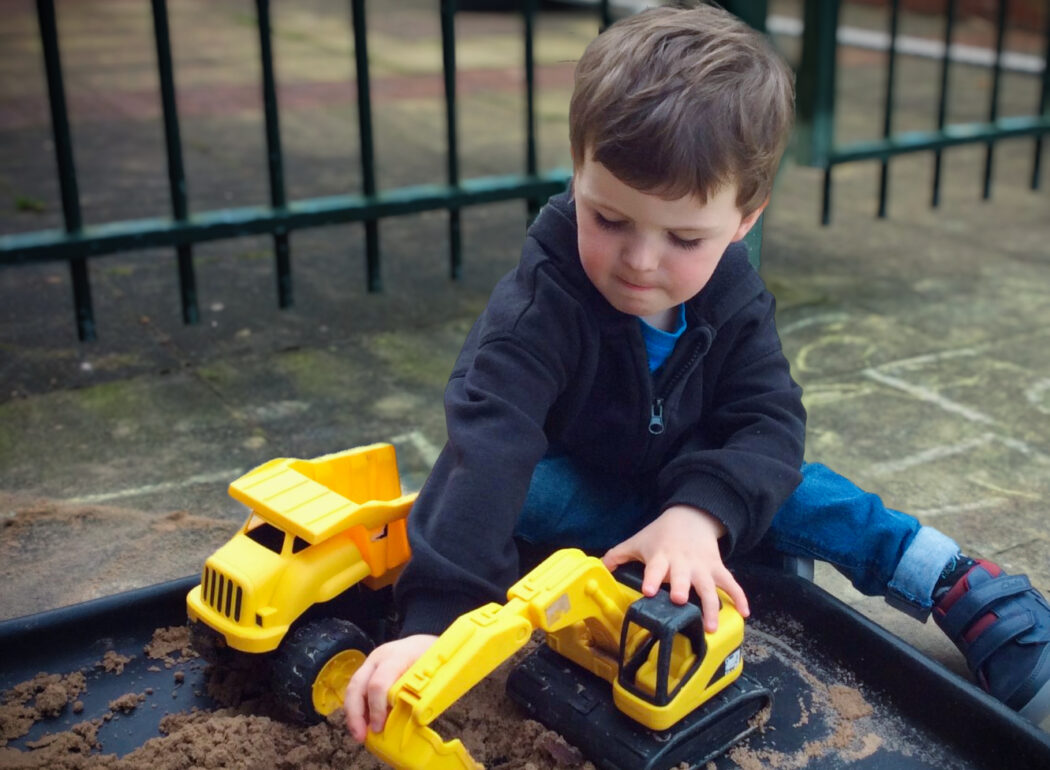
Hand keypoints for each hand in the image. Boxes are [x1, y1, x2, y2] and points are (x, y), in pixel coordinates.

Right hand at [344, 634, 437, 741]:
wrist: (421, 642)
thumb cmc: (428, 657)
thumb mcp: (432, 670)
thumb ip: (424, 692)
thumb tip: (416, 718)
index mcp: (397, 657)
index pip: (379, 683)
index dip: (376, 708)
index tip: (379, 728)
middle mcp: (378, 658)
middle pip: (357, 685)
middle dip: (355, 714)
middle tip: (360, 736)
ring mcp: (370, 663)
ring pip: (353, 688)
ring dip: (354, 714)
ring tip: (360, 735)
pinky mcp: (367, 671)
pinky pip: (357, 691)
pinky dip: (358, 709)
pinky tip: (364, 724)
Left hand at [601, 505, 748, 631]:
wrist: (691, 517)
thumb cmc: (660, 534)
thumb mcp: (638, 541)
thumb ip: (618, 556)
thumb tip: (598, 569)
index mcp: (661, 557)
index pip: (655, 568)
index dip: (653, 579)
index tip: (649, 591)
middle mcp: (682, 563)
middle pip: (684, 577)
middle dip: (682, 588)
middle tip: (680, 601)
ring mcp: (702, 567)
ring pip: (709, 587)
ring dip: (711, 606)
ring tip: (711, 626)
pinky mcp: (717, 568)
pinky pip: (731, 583)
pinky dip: (740, 597)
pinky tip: (745, 613)